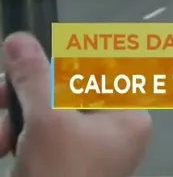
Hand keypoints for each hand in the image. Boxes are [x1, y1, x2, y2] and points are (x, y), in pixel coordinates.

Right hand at [0, 33, 150, 175]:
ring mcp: (89, 153)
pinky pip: (38, 140)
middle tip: (0, 97)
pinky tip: (2, 149)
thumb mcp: (46, 120)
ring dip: (12, 122)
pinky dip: (16, 141)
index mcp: (128, 116)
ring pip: (46, 117)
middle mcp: (114, 132)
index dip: (66, 63)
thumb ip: (33, 77)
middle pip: (67, 93)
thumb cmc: (62, 173)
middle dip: (24, 98)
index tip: (31, 64)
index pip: (102, 70)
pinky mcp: (62, 168)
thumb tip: (18, 40)